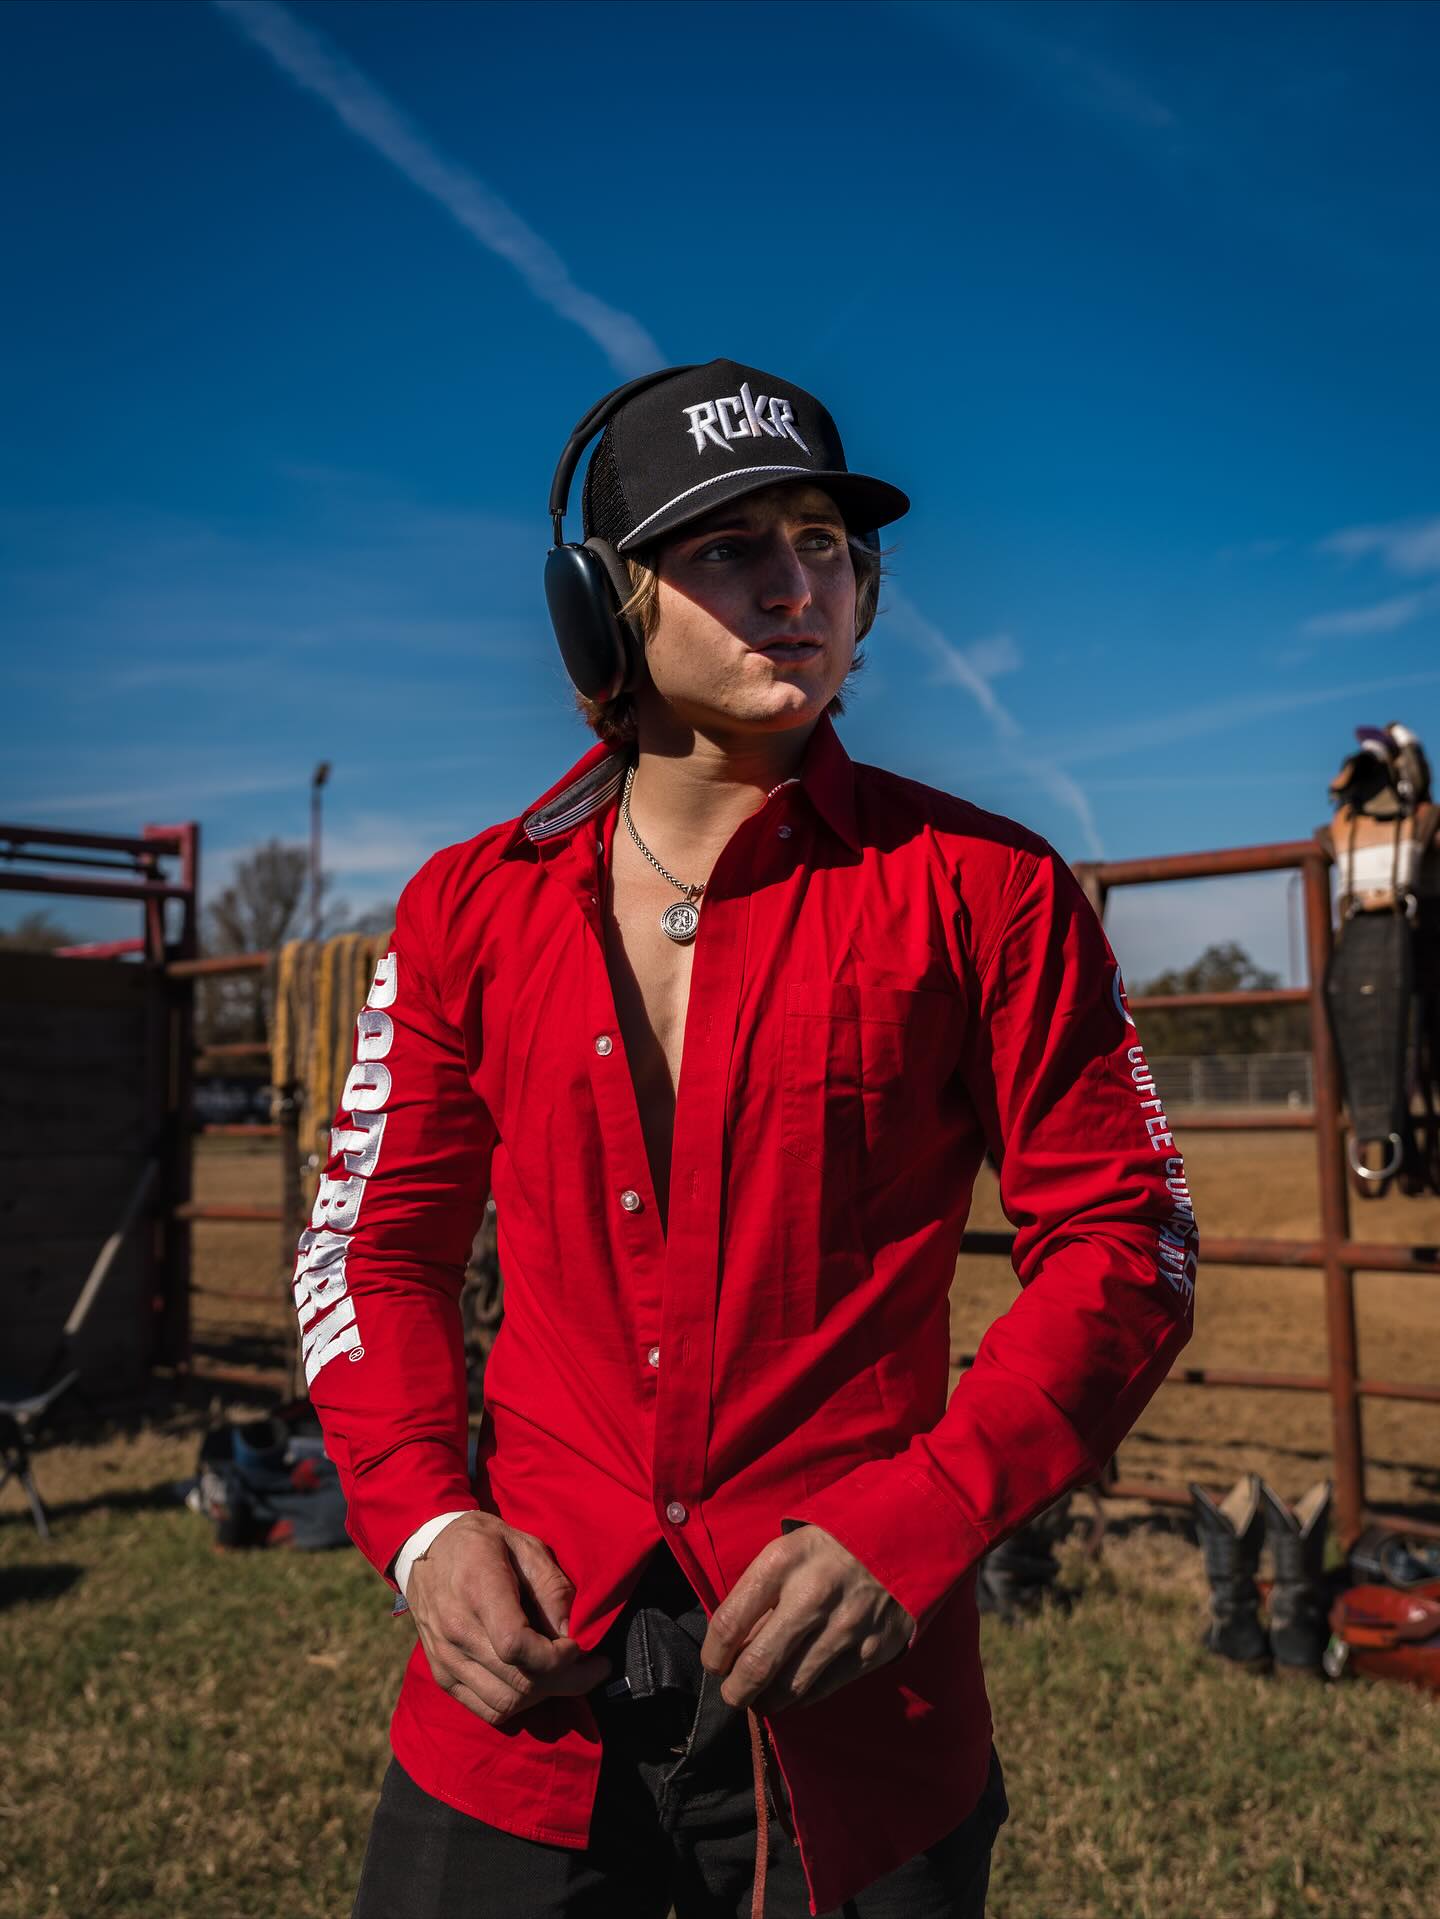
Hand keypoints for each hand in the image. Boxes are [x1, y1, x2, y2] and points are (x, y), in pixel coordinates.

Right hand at [406, 1511, 609, 1725]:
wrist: (427, 1549)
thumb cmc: (482, 1542)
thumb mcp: (524, 1544)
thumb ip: (550, 1586)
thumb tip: (568, 1631)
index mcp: (477, 1589)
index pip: (515, 1645)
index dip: (555, 1657)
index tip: (577, 1645)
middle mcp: (456, 1630)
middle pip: (517, 1680)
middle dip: (565, 1680)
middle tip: (592, 1668)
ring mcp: (445, 1657)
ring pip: (505, 1702)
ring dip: (543, 1695)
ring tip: (563, 1674)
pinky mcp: (442, 1674)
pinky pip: (487, 1708)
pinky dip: (517, 1703)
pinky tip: (534, 1683)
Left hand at [700, 1525, 913, 1715]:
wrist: (909, 1533)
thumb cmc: (836, 1540)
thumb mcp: (792, 1547)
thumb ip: (763, 1589)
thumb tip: (735, 1643)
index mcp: (783, 1562)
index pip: (730, 1622)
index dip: (713, 1653)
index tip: (714, 1662)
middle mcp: (811, 1595)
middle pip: (756, 1666)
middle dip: (736, 1690)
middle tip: (733, 1693)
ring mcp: (845, 1626)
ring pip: (790, 1688)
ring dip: (767, 1700)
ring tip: (761, 1697)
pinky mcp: (872, 1650)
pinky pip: (824, 1689)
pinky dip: (802, 1698)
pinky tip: (794, 1691)